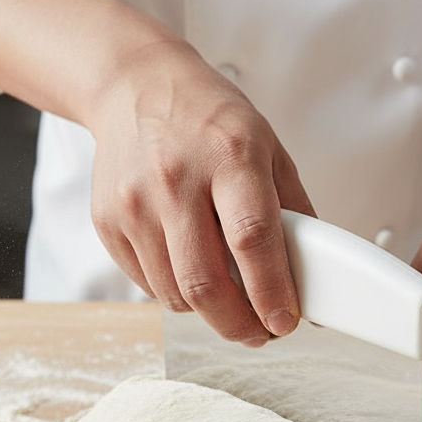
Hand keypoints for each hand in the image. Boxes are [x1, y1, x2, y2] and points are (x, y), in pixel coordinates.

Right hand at [88, 40, 314, 345]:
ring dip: (209, 314)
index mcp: (229, 157)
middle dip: (238, 325)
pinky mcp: (108, 222)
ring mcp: (135, 203)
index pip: (251, 239)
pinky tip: (192, 272)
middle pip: (205, 283)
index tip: (285, 322)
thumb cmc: (208, 119)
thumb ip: (292, 211)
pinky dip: (177, 293)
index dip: (270, 291)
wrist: (135, 87)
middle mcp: (176, 180)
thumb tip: (313, 274)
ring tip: (230, 303)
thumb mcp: (267, 148)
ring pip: (174, 294)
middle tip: (260, 334)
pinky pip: (148, 284)